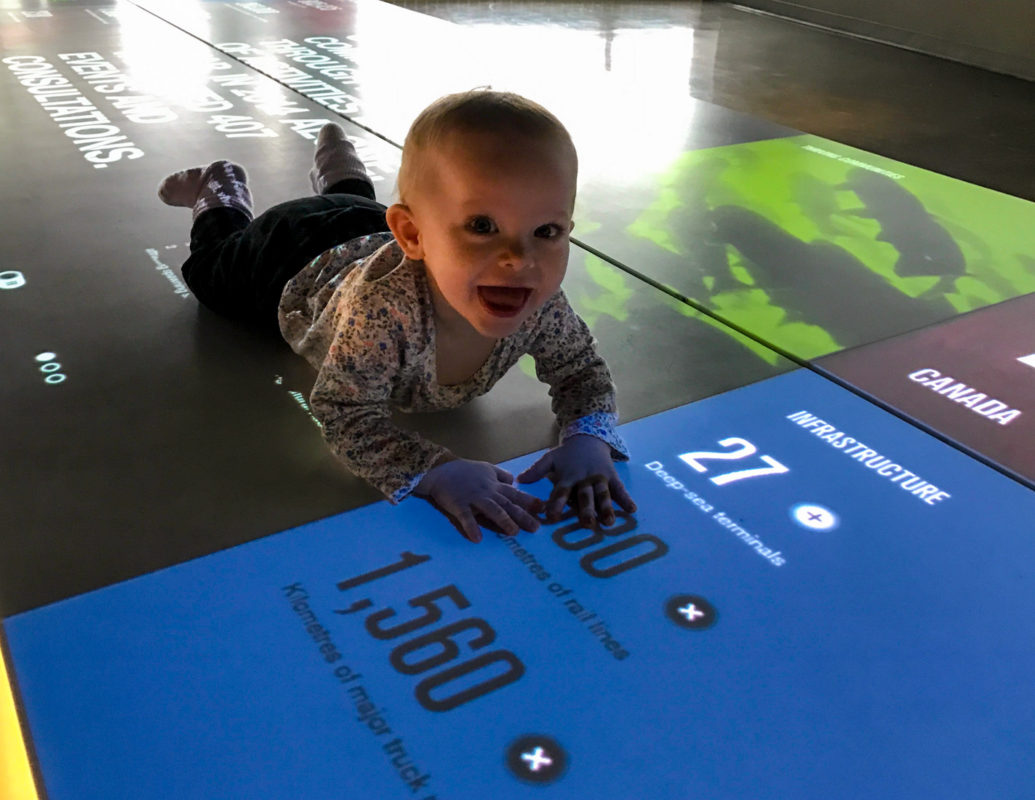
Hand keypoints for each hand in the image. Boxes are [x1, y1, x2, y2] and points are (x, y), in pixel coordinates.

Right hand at [414, 458, 543, 542]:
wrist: (439, 471)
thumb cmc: (463, 471)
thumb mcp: (486, 468)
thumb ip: (500, 475)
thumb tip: (514, 481)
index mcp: (494, 485)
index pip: (515, 494)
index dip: (529, 501)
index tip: (543, 509)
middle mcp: (487, 491)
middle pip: (508, 504)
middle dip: (522, 515)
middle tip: (535, 528)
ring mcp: (473, 498)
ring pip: (492, 509)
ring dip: (503, 520)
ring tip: (513, 532)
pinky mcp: (458, 504)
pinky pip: (466, 517)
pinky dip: (472, 527)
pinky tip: (478, 538)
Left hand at [517, 435, 635, 526]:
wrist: (588, 438)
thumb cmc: (566, 455)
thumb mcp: (550, 459)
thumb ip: (536, 470)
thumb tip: (518, 480)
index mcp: (567, 477)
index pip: (560, 492)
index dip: (556, 504)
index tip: (552, 517)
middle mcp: (584, 479)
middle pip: (584, 496)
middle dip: (586, 510)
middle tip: (587, 524)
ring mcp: (599, 478)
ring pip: (603, 495)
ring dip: (606, 508)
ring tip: (609, 522)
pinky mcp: (612, 477)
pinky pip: (619, 489)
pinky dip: (626, 499)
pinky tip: (632, 510)